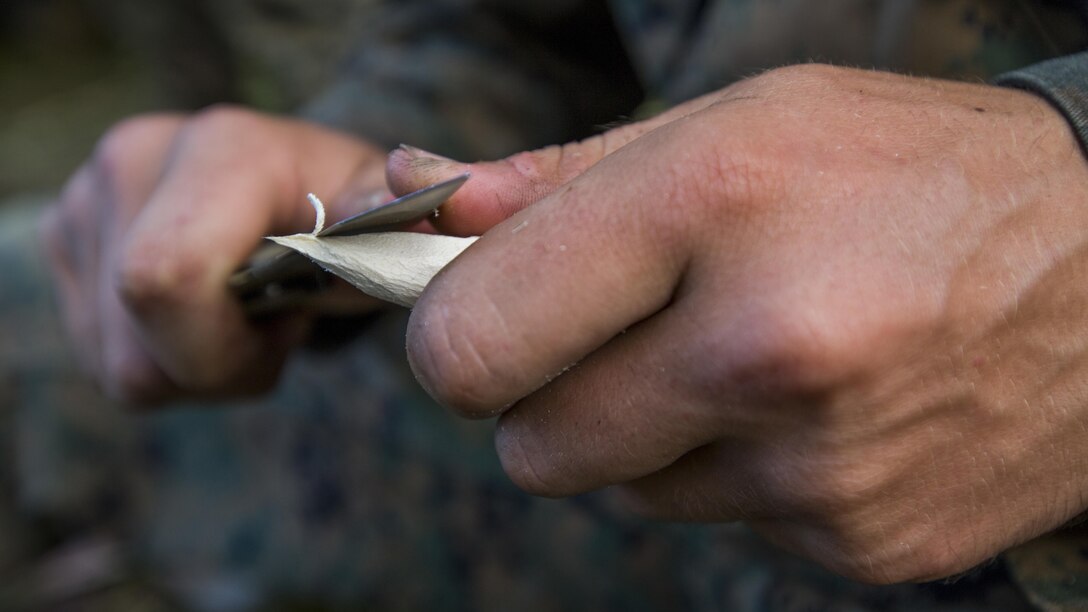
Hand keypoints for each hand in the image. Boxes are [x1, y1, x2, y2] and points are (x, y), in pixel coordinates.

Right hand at [41, 106, 388, 403]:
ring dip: (198, 369)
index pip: (167, 282)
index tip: (289, 324)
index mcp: (222, 148)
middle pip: (140, 353)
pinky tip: (207, 316)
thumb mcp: (395, 224)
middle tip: (275, 326)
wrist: (302, 192)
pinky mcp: (71, 240)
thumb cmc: (354, 218)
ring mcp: (88, 200)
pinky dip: (167, 361)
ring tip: (244, 316)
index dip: (228, 345)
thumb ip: (415, 218)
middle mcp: (134, 159)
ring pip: (122, 367)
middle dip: (221, 368)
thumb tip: (429, 208)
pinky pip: (104, 359)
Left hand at [388, 65, 1087, 582]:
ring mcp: (819, 466)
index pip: (472, 340)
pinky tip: (815, 406)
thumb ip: (562, 176)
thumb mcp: (739, 121)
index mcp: (715, 205)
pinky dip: (736, 471)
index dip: (448, 339)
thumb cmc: (908, 169)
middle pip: (531, 448)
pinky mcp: (861, 543)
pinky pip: (719, 524)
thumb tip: (427, 199)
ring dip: (649, 433)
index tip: (472, 321)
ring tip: (747, 354)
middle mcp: (767, 347)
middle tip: (619, 335)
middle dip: (546, 399)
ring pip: (623, 492)